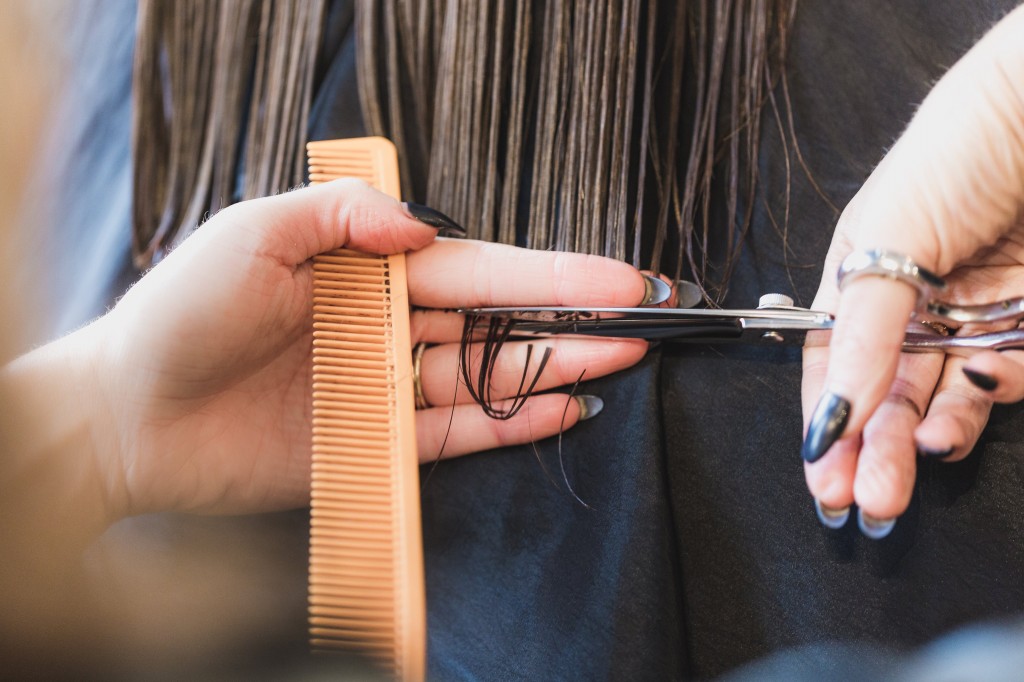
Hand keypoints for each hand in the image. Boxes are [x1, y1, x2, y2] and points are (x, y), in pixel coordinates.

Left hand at [77, 180, 650, 517]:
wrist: (129, 415)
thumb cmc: (182, 313)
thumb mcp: (254, 233)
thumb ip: (344, 219)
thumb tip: (427, 226)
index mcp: (368, 271)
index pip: (477, 267)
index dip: (550, 271)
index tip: (615, 275)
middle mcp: (388, 327)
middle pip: (499, 320)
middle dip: (573, 317)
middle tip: (645, 317)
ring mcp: (387, 387)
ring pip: (489, 375)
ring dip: (556, 367)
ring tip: (622, 359)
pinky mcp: (376, 445)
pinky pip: (458, 433)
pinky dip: (511, 423)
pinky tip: (562, 408)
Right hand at [801, 6, 1023, 535]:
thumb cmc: (956, 152)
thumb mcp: (888, 238)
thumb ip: (861, 331)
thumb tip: (831, 411)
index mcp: (859, 281)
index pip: (830, 366)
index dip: (822, 421)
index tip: (820, 474)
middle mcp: (909, 308)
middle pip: (881, 394)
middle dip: (866, 450)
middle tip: (860, 500)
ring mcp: (967, 320)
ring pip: (934, 400)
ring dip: (913, 445)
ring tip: (895, 486)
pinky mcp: (1021, 326)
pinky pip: (997, 381)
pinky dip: (974, 409)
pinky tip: (949, 432)